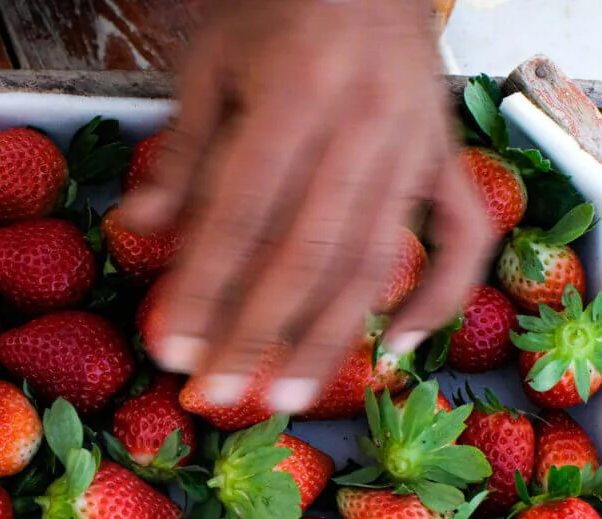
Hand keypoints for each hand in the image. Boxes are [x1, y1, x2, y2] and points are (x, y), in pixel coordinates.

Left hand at [126, 0, 492, 409]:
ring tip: (287, 397)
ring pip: (374, 259)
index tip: (171, 350)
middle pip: (307, 253)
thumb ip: (183, 149)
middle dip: (257, 334)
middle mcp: (364, 124)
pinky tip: (396, 350)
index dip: (204, 290)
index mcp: (294, 92)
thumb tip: (139, 229)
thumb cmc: (276, 9)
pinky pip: (462, 237)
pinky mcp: (446, 156)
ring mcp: (414, 144)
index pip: (240, 215)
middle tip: (217, 395)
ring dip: (329, 339)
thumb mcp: (211, 61)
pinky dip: (439, 297)